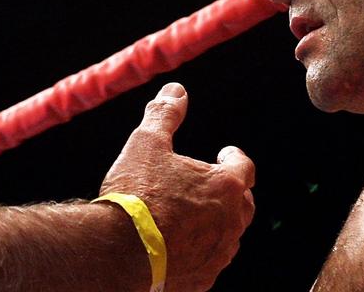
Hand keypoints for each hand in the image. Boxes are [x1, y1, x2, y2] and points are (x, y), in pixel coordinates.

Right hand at [100, 83, 255, 291]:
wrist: (118, 252)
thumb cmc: (136, 194)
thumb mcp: (146, 144)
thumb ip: (165, 115)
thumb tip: (176, 91)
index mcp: (225, 186)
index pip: (244, 167)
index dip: (234, 158)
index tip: (224, 154)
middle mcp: (230, 222)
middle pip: (243, 204)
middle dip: (231, 192)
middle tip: (212, 185)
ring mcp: (218, 254)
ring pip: (229, 235)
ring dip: (218, 223)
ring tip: (195, 215)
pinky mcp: (202, 279)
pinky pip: (210, 261)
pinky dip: (201, 251)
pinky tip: (182, 245)